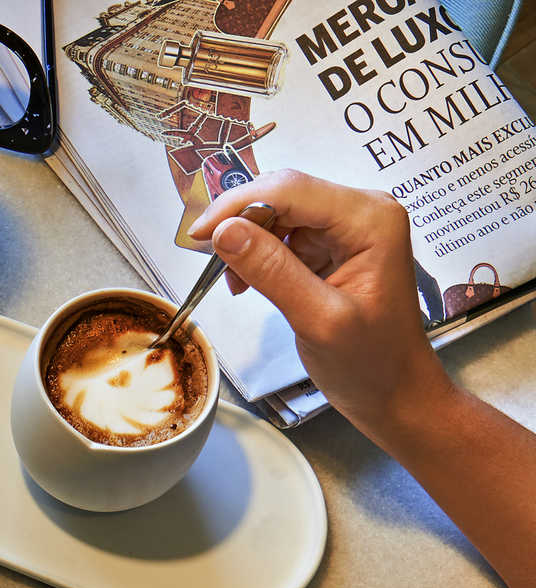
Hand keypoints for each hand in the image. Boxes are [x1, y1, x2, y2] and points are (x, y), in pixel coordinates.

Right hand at [186, 170, 454, 439]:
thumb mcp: (317, 319)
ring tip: (234, 280)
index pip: (291, 189)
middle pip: (284, 192)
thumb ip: (272, 272)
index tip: (198, 236)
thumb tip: (224, 233)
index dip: (237, 205)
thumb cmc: (371, 363)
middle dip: (240, 220)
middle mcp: (362, 212)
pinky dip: (259, 253)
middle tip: (205, 256)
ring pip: (279, 211)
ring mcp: (348, 228)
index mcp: (370, 220)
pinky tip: (249, 280)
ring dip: (247, 239)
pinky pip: (285, 234)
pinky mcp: (333, 246)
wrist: (395, 391)